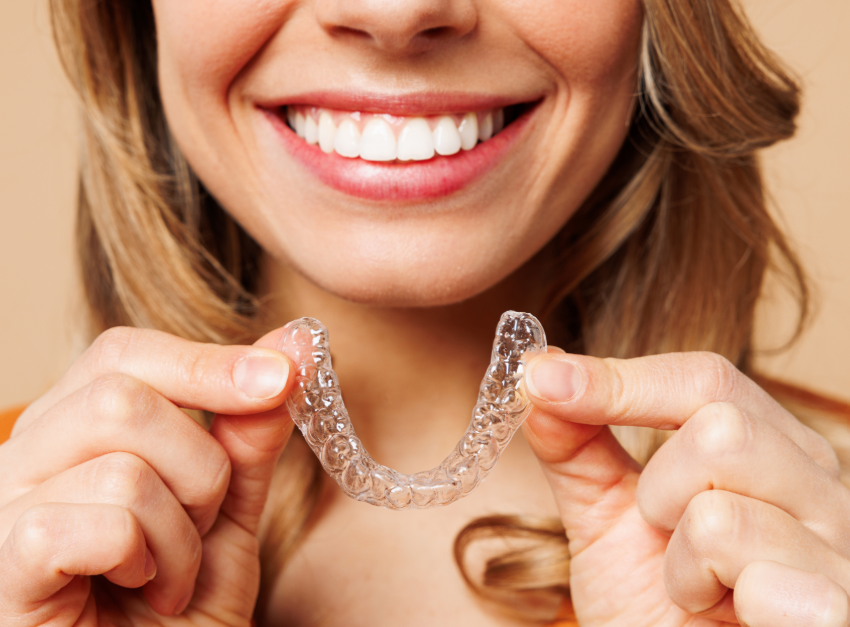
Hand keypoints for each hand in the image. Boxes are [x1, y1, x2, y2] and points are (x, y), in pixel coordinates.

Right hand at [0, 325, 296, 626]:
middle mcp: (24, 456)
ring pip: (124, 467)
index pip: (126, 354)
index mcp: (71, 429)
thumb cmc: (179, 606)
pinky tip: (139, 590)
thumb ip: (248, 435)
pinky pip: (104, 524)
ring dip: (181, 533)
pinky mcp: (6, 565)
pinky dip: (149, 561)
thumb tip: (290, 350)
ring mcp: (4, 509)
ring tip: (170, 574)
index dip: (207, 362)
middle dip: (200, 467)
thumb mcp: (228, 509)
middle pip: (122, 396)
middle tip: (202, 524)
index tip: (283, 376)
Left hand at [523, 350, 848, 625]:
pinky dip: (715, 606)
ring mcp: (837, 551)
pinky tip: (730, 619)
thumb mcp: (604, 514)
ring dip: (679, 563)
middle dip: (658, 490)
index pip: (705, 378)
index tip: (541, 380)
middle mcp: (818, 487)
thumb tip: (540, 372)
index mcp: (770, 448)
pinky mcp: (832, 610)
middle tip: (660, 534)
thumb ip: (576, 445)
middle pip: (721, 429)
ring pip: (721, 514)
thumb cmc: (652, 603)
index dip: (619, 378)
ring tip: (694, 588)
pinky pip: (760, 584)